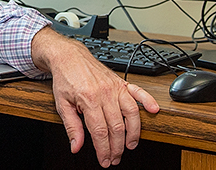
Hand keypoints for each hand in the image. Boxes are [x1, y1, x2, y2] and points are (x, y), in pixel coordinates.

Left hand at [31, 28, 159, 166]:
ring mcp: (115, 87)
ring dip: (133, 132)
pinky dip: (148, 101)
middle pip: (116, 126)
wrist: (69, 57)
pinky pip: (139, 92)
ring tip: (130, 145)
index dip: (103, 149)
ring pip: (131, 113)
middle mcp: (105, 93)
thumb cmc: (65, 79)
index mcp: (88, 99)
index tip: (104, 161)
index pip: (100, 131)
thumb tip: (76, 147)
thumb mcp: (61, 104)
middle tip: (115, 158)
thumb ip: (71, 127)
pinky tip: (154, 111)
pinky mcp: (121, 82)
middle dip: (117, 147)